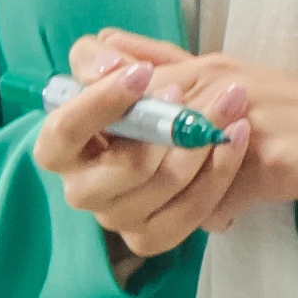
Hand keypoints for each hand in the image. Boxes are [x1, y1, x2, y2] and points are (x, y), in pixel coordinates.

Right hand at [33, 39, 252, 263]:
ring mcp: (115, 218)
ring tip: (231, 104)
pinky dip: (218, 174)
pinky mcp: (149, 238)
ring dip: (202, 143)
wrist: (199, 123)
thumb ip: (100, 58)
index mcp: (60, 148)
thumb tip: (107, 66)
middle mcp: (80, 189)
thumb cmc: (149, 93)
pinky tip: (236, 138)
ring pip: (162, 187)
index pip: (64, 130)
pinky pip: (187, 213)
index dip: (102, 102)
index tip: (144, 74)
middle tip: (194, 91)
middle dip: (168, 128)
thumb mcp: (121, 65)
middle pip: (124, 168)